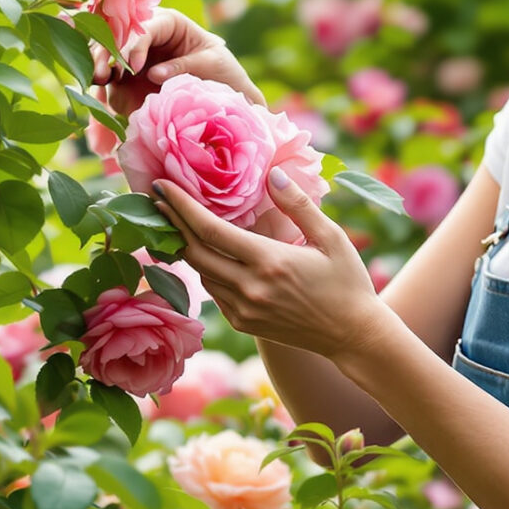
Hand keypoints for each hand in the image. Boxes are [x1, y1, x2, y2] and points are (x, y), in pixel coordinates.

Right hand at [104, 9, 261, 113]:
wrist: (223, 90)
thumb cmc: (221, 69)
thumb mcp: (210, 64)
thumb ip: (183, 66)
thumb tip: (152, 74)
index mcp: (167, 22)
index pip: (144, 29)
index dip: (135, 46)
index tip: (134, 68)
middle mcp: (145, 34)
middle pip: (117, 35)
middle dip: (106, 51)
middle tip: (101, 73)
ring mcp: (132, 54)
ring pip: (106, 52)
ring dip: (98, 63)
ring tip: (96, 79)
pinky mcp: (126, 76)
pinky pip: (108, 75)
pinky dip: (100, 79)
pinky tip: (95, 87)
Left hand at [152, 169, 389, 361]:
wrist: (353, 336)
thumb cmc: (348, 281)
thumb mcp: (332, 237)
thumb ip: (298, 204)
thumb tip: (272, 173)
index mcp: (269, 262)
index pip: (210, 230)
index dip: (181, 206)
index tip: (161, 186)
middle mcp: (250, 288)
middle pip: (193, 252)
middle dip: (171, 223)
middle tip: (156, 198)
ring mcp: (244, 310)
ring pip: (200, 274)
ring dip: (184, 247)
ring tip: (173, 221)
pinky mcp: (244, 324)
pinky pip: (214, 292)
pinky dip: (204, 270)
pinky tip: (202, 253)